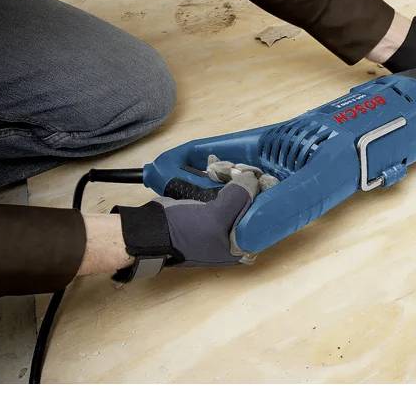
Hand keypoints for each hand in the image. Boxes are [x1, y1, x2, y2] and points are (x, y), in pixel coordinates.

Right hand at [113, 162, 275, 268]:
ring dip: (236, 178)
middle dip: (250, 184)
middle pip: (254, 204)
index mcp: (241, 246)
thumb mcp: (215, 217)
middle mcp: (236, 235)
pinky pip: (224, 191)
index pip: (266, 218)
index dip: (267, 197)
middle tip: (243, 170)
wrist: (149, 230)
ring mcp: (222, 221)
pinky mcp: (210, 208)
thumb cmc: (183, 231)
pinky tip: (218, 169)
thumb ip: (239, 198)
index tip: (264, 178)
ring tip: (227, 168)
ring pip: (240, 194)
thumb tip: (252, 178)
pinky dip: (222, 178)